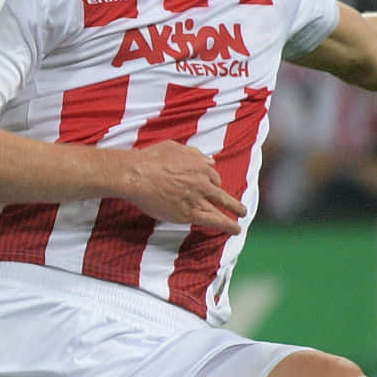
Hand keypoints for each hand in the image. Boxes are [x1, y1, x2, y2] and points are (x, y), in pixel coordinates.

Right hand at [121, 141, 244, 233]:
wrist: (136, 175)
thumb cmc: (149, 160)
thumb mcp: (174, 147)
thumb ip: (193, 153)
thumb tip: (209, 159)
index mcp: (200, 164)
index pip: (211, 175)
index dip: (210, 181)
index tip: (208, 187)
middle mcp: (202, 181)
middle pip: (219, 190)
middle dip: (230, 199)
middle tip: (239, 207)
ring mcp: (197, 197)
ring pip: (221, 205)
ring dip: (234, 211)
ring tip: (241, 218)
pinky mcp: (189, 212)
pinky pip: (213, 220)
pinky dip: (227, 225)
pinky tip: (235, 229)